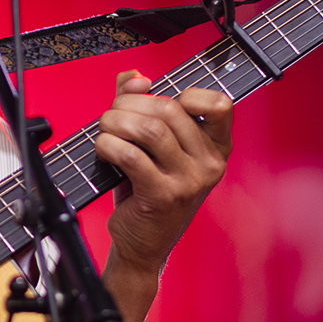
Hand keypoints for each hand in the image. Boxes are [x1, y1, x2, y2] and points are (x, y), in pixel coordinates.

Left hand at [93, 71, 231, 275]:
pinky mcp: (163, 196)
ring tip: (105, 129)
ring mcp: (189, 182)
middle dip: (130, 104)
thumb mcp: (154, 147)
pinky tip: (103, 149)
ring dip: (116, 121)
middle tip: (112, 115)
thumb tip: (135, 77)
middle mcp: (210, 164)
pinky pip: (131, 154)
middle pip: (170, 109)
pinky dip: (108, 144)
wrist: (143, 244)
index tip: (157, 101)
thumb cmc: (148, 191)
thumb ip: (144, 104)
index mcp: (217, 148)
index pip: (219, 104)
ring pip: (150, 129)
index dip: (184, 92)